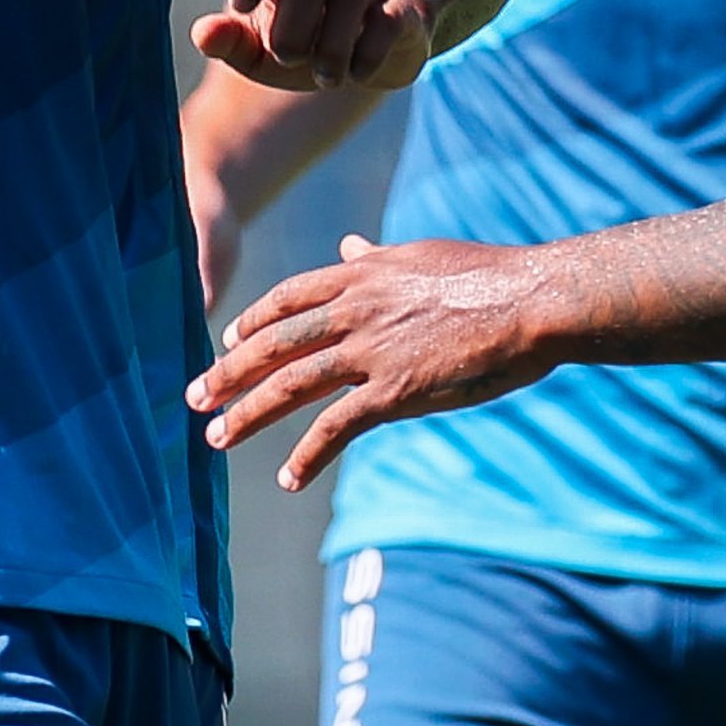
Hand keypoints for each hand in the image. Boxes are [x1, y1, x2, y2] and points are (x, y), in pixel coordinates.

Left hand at [190, 234, 562, 488]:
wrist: (531, 301)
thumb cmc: (489, 276)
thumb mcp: (421, 255)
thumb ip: (377, 259)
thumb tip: (349, 246)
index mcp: (362, 275)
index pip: (288, 298)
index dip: (252, 323)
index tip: (228, 341)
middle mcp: (355, 309)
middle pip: (273, 344)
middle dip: (227, 373)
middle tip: (193, 398)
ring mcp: (370, 351)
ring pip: (289, 385)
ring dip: (246, 415)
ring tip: (216, 439)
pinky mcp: (393, 391)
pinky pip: (335, 429)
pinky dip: (306, 457)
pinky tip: (288, 479)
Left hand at [194, 0, 431, 94]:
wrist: (376, 52)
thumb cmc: (306, 44)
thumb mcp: (261, 50)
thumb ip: (230, 41)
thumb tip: (202, 34)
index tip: (240, 7)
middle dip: (294, 23)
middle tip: (287, 58)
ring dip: (332, 45)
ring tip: (324, 78)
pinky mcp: (405, 12)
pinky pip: (389, 21)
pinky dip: (368, 53)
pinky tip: (355, 75)